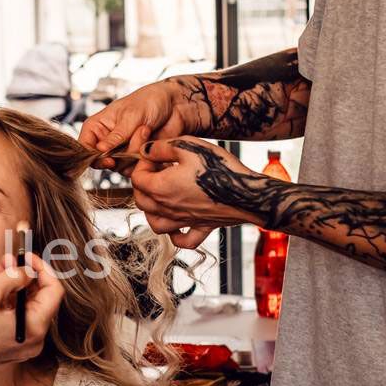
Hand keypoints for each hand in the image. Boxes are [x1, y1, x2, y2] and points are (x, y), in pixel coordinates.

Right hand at [0, 253, 64, 370]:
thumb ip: (15, 276)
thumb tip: (28, 271)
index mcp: (35, 328)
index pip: (54, 291)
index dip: (42, 269)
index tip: (28, 257)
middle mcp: (35, 340)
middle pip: (41, 300)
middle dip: (27, 276)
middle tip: (10, 260)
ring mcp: (23, 345)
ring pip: (28, 308)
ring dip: (16, 287)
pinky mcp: (11, 346)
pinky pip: (18, 319)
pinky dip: (10, 302)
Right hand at [78, 79, 199, 170]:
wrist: (175, 106)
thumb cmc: (149, 102)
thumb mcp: (130, 116)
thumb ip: (115, 136)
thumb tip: (99, 151)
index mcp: (96, 127)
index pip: (84, 148)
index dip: (92, 157)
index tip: (109, 160)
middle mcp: (105, 141)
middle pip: (101, 161)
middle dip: (119, 153)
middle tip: (132, 138)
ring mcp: (119, 151)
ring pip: (119, 166)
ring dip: (134, 152)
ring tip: (145, 130)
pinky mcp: (134, 159)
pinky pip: (133, 169)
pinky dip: (143, 158)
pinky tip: (150, 140)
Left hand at [130, 138, 257, 249]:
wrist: (248, 193)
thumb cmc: (219, 168)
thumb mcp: (189, 146)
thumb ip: (162, 148)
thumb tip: (145, 150)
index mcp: (160, 188)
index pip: (136, 178)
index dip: (142, 164)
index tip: (155, 155)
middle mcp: (167, 209)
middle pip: (141, 201)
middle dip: (144, 184)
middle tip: (158, 170)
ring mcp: (184, 221)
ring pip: (155, 223)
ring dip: (152, 211)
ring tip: (163, 196)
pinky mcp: (201, 228)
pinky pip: (182, 239)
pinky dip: (176, 234)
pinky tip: (179, 224)